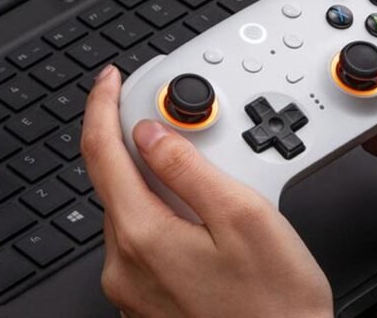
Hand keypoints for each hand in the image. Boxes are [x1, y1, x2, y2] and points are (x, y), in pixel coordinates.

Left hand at [81, 66, 332, 317]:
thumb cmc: (276, 306)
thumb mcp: (244, 216)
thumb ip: (190, 167)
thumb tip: (152, 134)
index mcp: (141, 235)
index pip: (100, 152)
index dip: (103, 106)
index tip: (109, 81)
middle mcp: (123, 266)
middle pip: (116, 182)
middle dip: (139, 147)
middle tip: (180, 127)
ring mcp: (132, 290)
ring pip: (132, 213)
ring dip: (156, 186)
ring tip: (209, 187)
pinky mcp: (148, 304)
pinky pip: (144, 245)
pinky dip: (163, 221)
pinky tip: (200, 227)